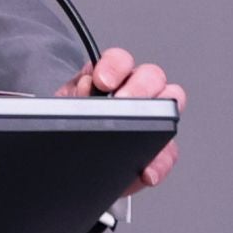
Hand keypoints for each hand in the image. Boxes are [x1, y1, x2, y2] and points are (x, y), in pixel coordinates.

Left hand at [55, 47, 185, 191]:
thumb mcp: (62, 108)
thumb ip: (73, 96)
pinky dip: (159, 164)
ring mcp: (152, 117)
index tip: (101, 81)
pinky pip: (168, 152)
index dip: (113, 66)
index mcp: (109, 75)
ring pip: (169, 107)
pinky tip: (145, 172)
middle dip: (138, 88)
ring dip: (158, 119)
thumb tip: (86, 88)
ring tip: (139, 133)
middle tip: (122, 103)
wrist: (69, 155)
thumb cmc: (69, 123)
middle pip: (152, 76)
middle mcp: (136, 90)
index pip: (119, 59)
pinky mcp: (160, 147)